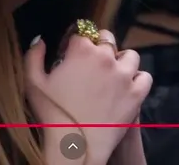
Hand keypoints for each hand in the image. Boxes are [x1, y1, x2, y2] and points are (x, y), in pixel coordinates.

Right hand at [25, 29, 152, 163]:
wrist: (76, 145)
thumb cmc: (52, 114)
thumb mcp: (33, 83)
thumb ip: (33, 56)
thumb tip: (40, 40)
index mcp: (82, 50)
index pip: (82, 32)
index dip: (75, 43)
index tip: (70, 55)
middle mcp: (106, 57)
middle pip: (107, 38)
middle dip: (99, 45)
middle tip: (91, 63)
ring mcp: (124, 75)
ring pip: (130, 56)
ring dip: (121, 60)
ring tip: (112, 73)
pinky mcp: (137, 93)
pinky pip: (145, 77)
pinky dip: (138, 79)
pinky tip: (127, 86)